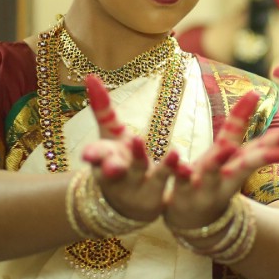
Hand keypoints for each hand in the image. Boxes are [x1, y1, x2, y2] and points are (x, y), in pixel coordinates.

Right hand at [81, 74, 174, 222]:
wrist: (126, 203)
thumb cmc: (116, 160)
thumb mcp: (109, 137)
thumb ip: (103, 110)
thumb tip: (89, 75)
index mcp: (106, 160)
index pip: (98, 156)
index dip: (94, 155)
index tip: (88, 154)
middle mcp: (122, 178)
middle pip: (124, 168)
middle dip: (128, 158)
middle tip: (131, 145)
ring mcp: (142, 190)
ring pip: (156, 178)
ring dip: (164, 166)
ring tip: (175, 153)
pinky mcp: (162, 198)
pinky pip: (174, 185)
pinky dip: (181, 174)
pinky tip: (191, 167)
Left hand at [164, 91, 278, 230]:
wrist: (194, 224)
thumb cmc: (214, 181)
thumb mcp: (230, 155)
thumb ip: (240, 125)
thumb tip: (255, 93)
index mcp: (238, 166)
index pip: (260, 150)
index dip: (278, 141)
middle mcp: (225, 178)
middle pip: (244, 167)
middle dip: (261, 158)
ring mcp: (203, 187)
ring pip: (210, 174)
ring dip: (217, 162)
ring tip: (225, 150)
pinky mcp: (179, 194)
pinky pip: (175, 179)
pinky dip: (176, 168)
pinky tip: (177, 159)